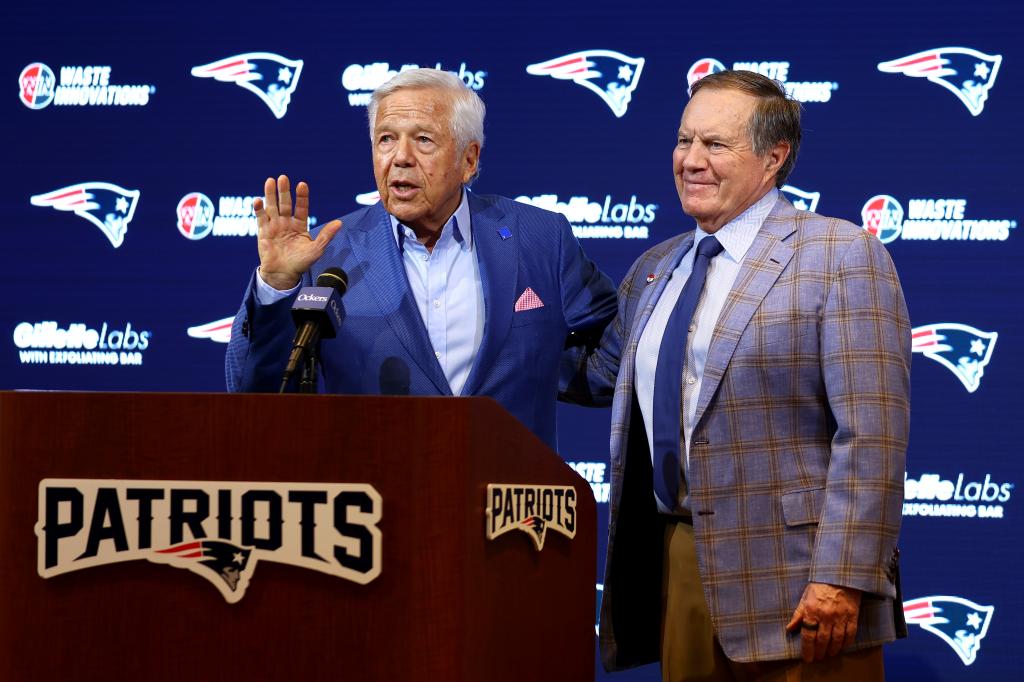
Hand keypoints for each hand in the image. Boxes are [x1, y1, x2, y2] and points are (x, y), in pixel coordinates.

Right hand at [255, 175, 341, 289]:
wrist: (283, 274)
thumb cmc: (301, 263)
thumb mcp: (317, 249)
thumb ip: (326, 235)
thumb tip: (339, 223)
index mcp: (300, 225)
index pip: (301, 207)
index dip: (302, 196)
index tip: (302, 184)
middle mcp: (286, 223)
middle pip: (285, 204)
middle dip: (284, 191)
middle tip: (283, 178)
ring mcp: (274, 226)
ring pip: (272, 207)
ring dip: (271, 194)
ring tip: (270, 181)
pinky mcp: (263, 232)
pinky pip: (260, 218)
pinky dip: (259, 209)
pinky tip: (258, 200)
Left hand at [785, 582, 860, 662]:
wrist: (840, 575)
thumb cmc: (820, 585)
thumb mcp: (805, 597)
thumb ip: (798, 614)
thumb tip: (789, 629)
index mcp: (812, 610)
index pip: (808, 635)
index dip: (807, 649)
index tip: (807, 658)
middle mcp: (826, 615)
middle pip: (822, 640)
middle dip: (819, 652)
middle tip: (817, 658)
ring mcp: (840, 616)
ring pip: (836, 639)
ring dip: (832, 650)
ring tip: (828, 654)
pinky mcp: (853, 615)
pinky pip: (850, 634)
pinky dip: (846, 643)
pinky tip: (842, 647)